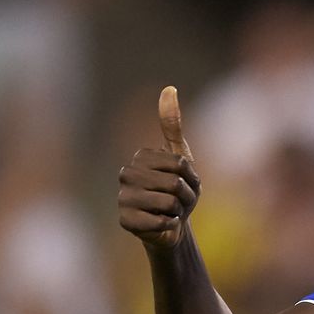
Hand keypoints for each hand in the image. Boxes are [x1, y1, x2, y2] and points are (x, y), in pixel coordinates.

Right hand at [118, 86, 200, 248]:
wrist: (172, 224)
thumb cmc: (178, 188)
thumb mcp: (181, 155)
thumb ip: (172, 124)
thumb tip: (169, 88)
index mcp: (140, 157)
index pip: (179, 165)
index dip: (190, 177)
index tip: (182, 180)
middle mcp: (126, 175)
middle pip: (174, 183)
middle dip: (185, 195)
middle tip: (177, 199)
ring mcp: (123, 198)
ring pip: (167, 202)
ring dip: (178, 211)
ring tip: (170, 211)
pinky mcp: (125, 221)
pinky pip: (158, 221)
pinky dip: (168, 225)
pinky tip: (162, 225)